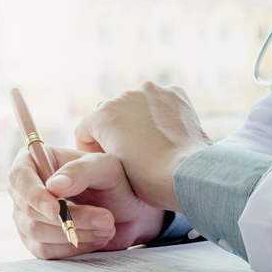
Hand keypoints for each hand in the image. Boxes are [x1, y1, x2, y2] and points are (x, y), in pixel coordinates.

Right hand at [8, 145, 165, 258]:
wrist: (127, 210)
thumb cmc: (114, 181)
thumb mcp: (105, 168)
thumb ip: (80, 172)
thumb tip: (53, 186)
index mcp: (34, 161)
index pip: (19, 177)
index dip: (33, 194)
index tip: (55, 210)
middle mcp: (25, 189)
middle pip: (29, 210)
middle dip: (69, 218)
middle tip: (106, 219)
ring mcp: (26, 217)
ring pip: (37, 232)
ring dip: (74, 233)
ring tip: (106, 227)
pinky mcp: (36, 240)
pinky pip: (44, 251)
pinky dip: (71, 248)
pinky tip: (94, 238)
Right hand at [75, 81, 211, 211]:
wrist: (186, 175)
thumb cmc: (147, 179)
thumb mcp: (110, 168)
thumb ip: (103, 148)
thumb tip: (110, 140)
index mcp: (102, 114)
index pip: (85, 130)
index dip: (91, 150)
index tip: (104, 161)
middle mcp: (123, 95)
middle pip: (111, 115)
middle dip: (116, 131)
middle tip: (129, 154)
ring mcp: (151, 91)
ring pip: (136, 105)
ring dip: (138, 120)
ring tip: (151, 144)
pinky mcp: (174, 93)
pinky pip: (159, 101)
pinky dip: (160, 114)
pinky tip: (167, 133)